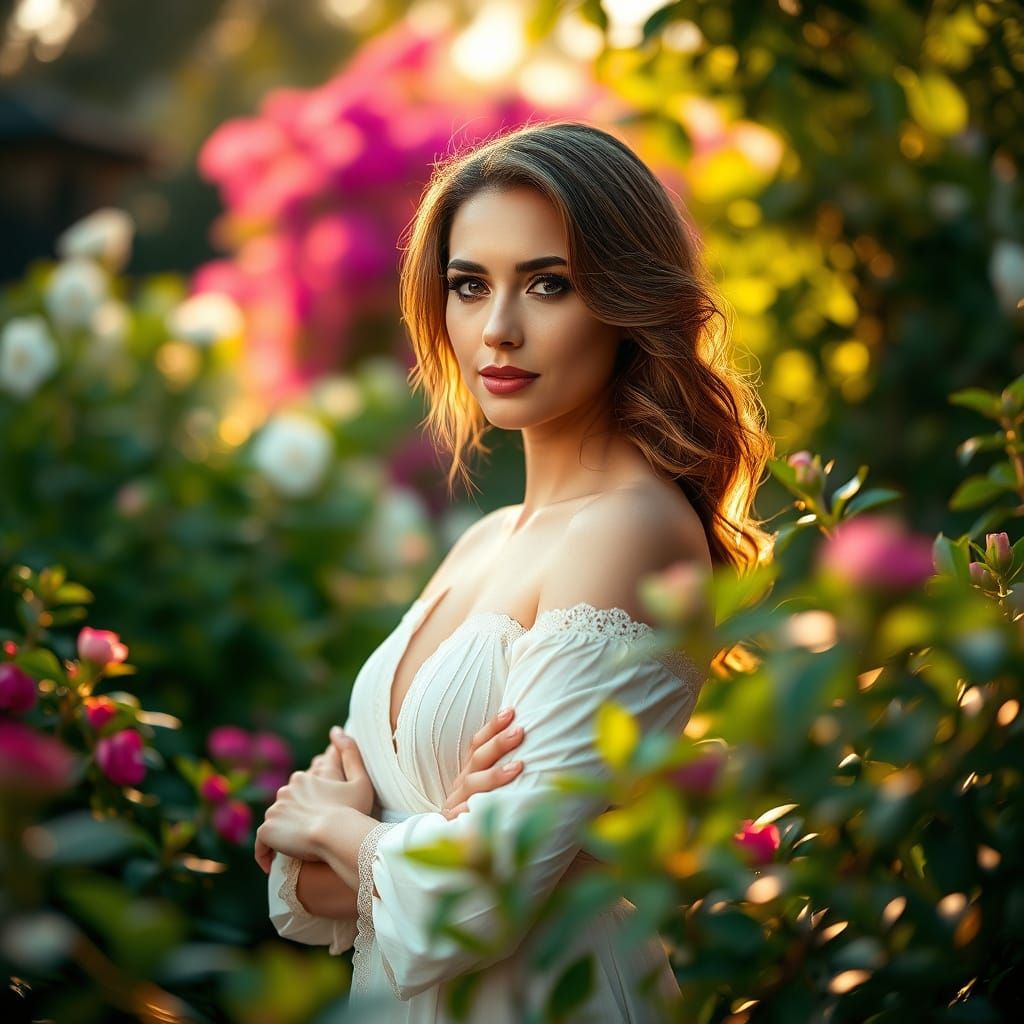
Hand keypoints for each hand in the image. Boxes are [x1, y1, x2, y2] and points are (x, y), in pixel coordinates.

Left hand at [254, 727, 373, 873]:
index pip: (301, 792)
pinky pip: (262, 844)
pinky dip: (266, 853)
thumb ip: (350, 752)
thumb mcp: (359, 780)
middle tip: (309, 835)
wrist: (335, 834)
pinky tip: (275, 864)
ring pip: (275, 822)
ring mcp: (273, 811)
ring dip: (282, 833)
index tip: (318, 819)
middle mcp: (284, 791)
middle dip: (295, 818)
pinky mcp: (266, 831)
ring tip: (296, 848)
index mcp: (303, 778)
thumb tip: (336, 730)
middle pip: (287, 806)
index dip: (310, 806)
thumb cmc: (351, 810)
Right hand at [441, 707, 524, 820]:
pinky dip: (475, 811)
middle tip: (520, 731)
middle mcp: (462, 786)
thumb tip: (529, 741)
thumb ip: (506, 769)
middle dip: (498, 744)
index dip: (493, 727)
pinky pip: (464, 818)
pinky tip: (491, 806)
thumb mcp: (492, 790)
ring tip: (518, 766)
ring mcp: (456, 806)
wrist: (454, 851)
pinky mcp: (454, 827)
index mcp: (471, 773)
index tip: (511, 711)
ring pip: (472, 786)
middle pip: (477, 760)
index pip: (478, 744)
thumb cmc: (483, 814)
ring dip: (495, 775)